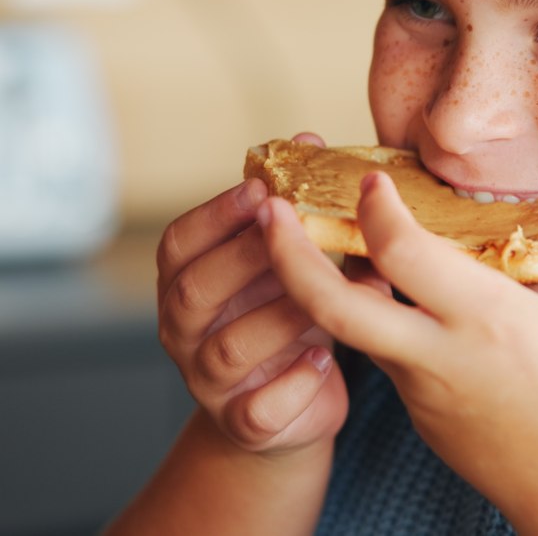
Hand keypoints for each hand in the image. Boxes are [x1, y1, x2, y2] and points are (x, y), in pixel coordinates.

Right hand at [156, 134, 347, 455]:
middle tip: (293, 229)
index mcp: (189, 282)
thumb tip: (311, 141)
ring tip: (330, 295)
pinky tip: (325, 358)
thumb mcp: (289, 261)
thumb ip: (295, 209)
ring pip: (229, 348)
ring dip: (282, 314)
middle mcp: (186, 332)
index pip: (179, 244)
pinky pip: (259, 410)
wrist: (290, 408)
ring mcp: (210, 383)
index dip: (215, 214)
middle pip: (195, 292)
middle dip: (245, 256)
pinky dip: (292, 383)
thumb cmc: (289, 314)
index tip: (260, 187)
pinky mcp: (246, 425)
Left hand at [261, 174, 537, 531]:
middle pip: (333, 307)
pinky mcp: (422, 416)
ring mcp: (423, 391)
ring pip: (350, 333)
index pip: (403, 253)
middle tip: (268, 210)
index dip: (375, 209)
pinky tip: (384, 296)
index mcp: (486, 319)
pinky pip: (384, 358)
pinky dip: (367, 321)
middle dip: (286, 255)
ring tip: (315, 243)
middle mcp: (439, 355)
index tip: (369, 179)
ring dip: (321, 289)